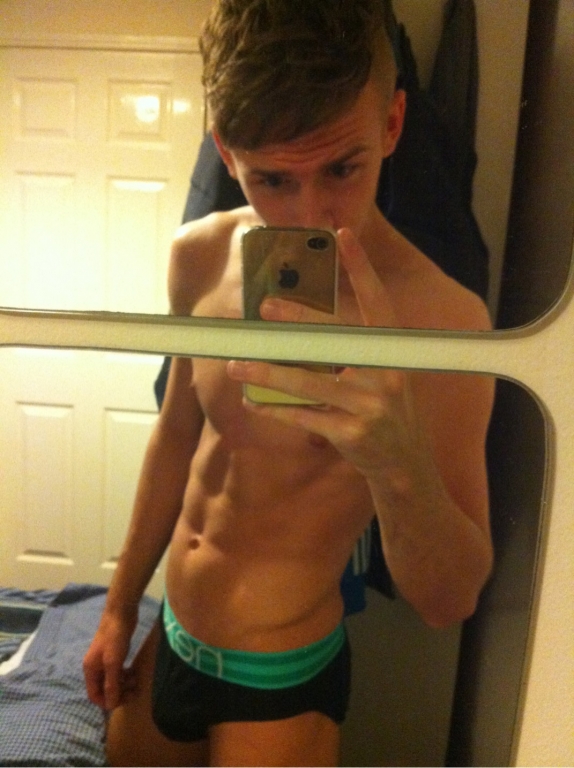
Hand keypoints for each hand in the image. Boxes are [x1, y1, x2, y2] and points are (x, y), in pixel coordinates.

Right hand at [83, 609, 137, 710]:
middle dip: (118, 692)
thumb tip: (110, 705)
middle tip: (133, 691)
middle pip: (104, 689)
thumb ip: (111, 683)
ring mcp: (104, 660)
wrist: (121, 612)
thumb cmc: (115, 637)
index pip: (94, 694)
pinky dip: (125, 675)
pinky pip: (118, 671)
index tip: (122, 701)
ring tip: (136, 681)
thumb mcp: (113, 662)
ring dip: (123, 684)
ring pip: (112, 680)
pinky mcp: (114, 654)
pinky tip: (134, 673)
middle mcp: (95, 667)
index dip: (106, 701)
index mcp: (90, 670)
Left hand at [227, 228, 420, 480]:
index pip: (378, 302)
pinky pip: (304, 416)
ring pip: (309, 383)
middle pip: (336, 340)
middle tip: (265, 306)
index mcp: (393, 352)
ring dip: (269, 374)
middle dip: (300, 320)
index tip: (342, 234)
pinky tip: (251, 402)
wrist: (405, 463)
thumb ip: (357, 347)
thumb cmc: (386, 407)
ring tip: (236, 364)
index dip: (361, 268)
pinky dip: (275, 409)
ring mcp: (370, 406)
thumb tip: (306, 319)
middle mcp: (385, 375)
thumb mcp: (384, 372)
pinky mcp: (351, 434)